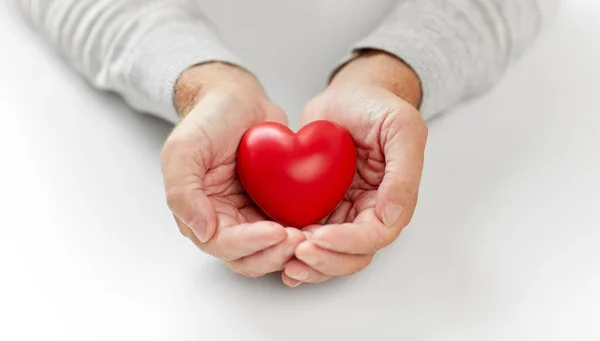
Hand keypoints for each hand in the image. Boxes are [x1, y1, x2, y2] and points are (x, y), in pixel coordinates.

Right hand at [162, 62, 304, 277]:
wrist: (238, 100)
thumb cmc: (207, 120)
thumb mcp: (183, 150)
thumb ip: (182, 192)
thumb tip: (203, 231)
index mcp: (197, 214)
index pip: (222, 244)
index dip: (249, 243)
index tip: (276, 231)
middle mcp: (224, 222)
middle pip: (248, 257)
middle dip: (274, 253)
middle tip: (299, 239)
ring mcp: (250, 216)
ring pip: (270, 251)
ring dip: (289, 250)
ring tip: (311, 236)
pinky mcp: (274, 207)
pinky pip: (289, 229)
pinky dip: (302, 234)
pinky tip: (319, 228)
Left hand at [282, 51, 427, 286]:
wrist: (348, 95)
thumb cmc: (377, 106)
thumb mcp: (401, 128)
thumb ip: (404, 173)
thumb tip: (391, 216)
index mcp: (392, 199)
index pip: (374, 236)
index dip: (348, 243)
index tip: (319, 237)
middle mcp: (368, 212)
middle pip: (352, 255)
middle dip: (326, 261)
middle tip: (298, 253)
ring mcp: (343, 212)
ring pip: (330, 254)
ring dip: (310, 264)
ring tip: (287, 262)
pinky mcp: (319, 206)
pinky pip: (309, 236)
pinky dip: (295, 249)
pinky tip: (277, 252)